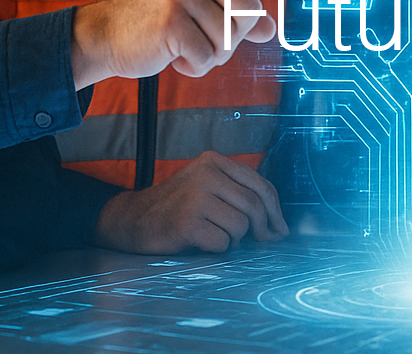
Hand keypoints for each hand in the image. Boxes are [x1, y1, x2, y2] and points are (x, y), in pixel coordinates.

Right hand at [71, 0, 318, 87]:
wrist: (109, 33)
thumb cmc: (162, 19)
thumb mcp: (202, 7)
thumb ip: (236, 12)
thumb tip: (269, 28)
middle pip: (249, 13)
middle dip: (233, 37)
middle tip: (204, 37)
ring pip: (229, 39)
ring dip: (212, 54)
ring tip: (186, 44)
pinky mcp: (171, 22)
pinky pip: (208, 58)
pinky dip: (195, 67)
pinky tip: (174, 56)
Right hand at [95, 150, 288, 253]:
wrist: (132, 219)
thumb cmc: (177, 207)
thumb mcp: (207, 187)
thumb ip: (239, 195)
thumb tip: (278, 226)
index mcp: (214, 161)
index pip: (260, 184)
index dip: (275, 209)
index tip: (280, 228)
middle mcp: (206, 174)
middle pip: (254, 205)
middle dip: (263, 228)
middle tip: (262, 241)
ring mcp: (195, 197)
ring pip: (240, 225)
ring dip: (234, 239)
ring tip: (215, 236)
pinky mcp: (186, 222)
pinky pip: (222, 242)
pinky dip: (217, 249)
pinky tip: (202, 243)